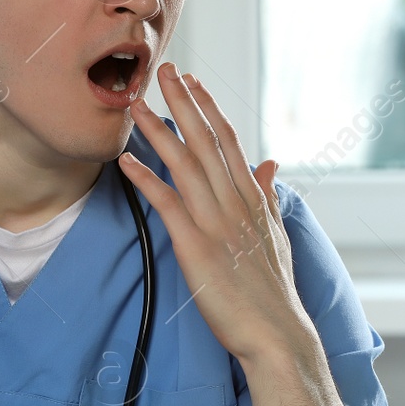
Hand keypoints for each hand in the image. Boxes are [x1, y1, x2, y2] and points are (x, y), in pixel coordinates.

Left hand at [120, 63, 317, 363]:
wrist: (277, 335)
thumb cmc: (275, 293)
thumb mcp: (278, 236)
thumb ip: (269, 196)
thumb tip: (269, 164)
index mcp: (253, 199)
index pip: (229, 141)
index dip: (208, 108)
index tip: (192, 82)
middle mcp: (236, 203)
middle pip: (206, 141)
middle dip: (183, 102)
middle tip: (163, 70)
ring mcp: (217, 223)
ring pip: (185, 164)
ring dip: (158, 130)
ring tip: (135, 105)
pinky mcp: (197, 247)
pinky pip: (167, 204)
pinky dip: (146, 178)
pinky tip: (127, 159)